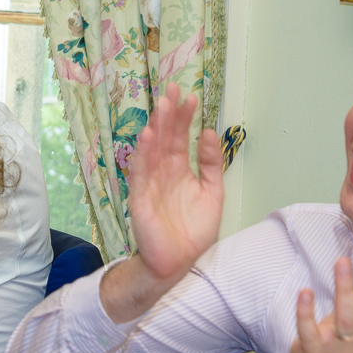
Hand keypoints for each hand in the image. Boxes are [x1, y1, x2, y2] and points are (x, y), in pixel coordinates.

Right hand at [101, 84, 222, 321]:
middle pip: (164, 138)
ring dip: (156, 127)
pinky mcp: (140, 198)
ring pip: (152, 150)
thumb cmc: (194, 230)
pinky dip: (143, 155)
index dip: (184, 118)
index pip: (179, 138)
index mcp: (179, 170)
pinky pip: (140, 173)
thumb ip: (211, 164)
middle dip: (168, 114)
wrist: (180, 262)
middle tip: (172, 89)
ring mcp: (150, 184)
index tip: (191, 97)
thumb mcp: (213, 192)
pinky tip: (147, 136)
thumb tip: (208, 133)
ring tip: (162, 105)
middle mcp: (163, 173)